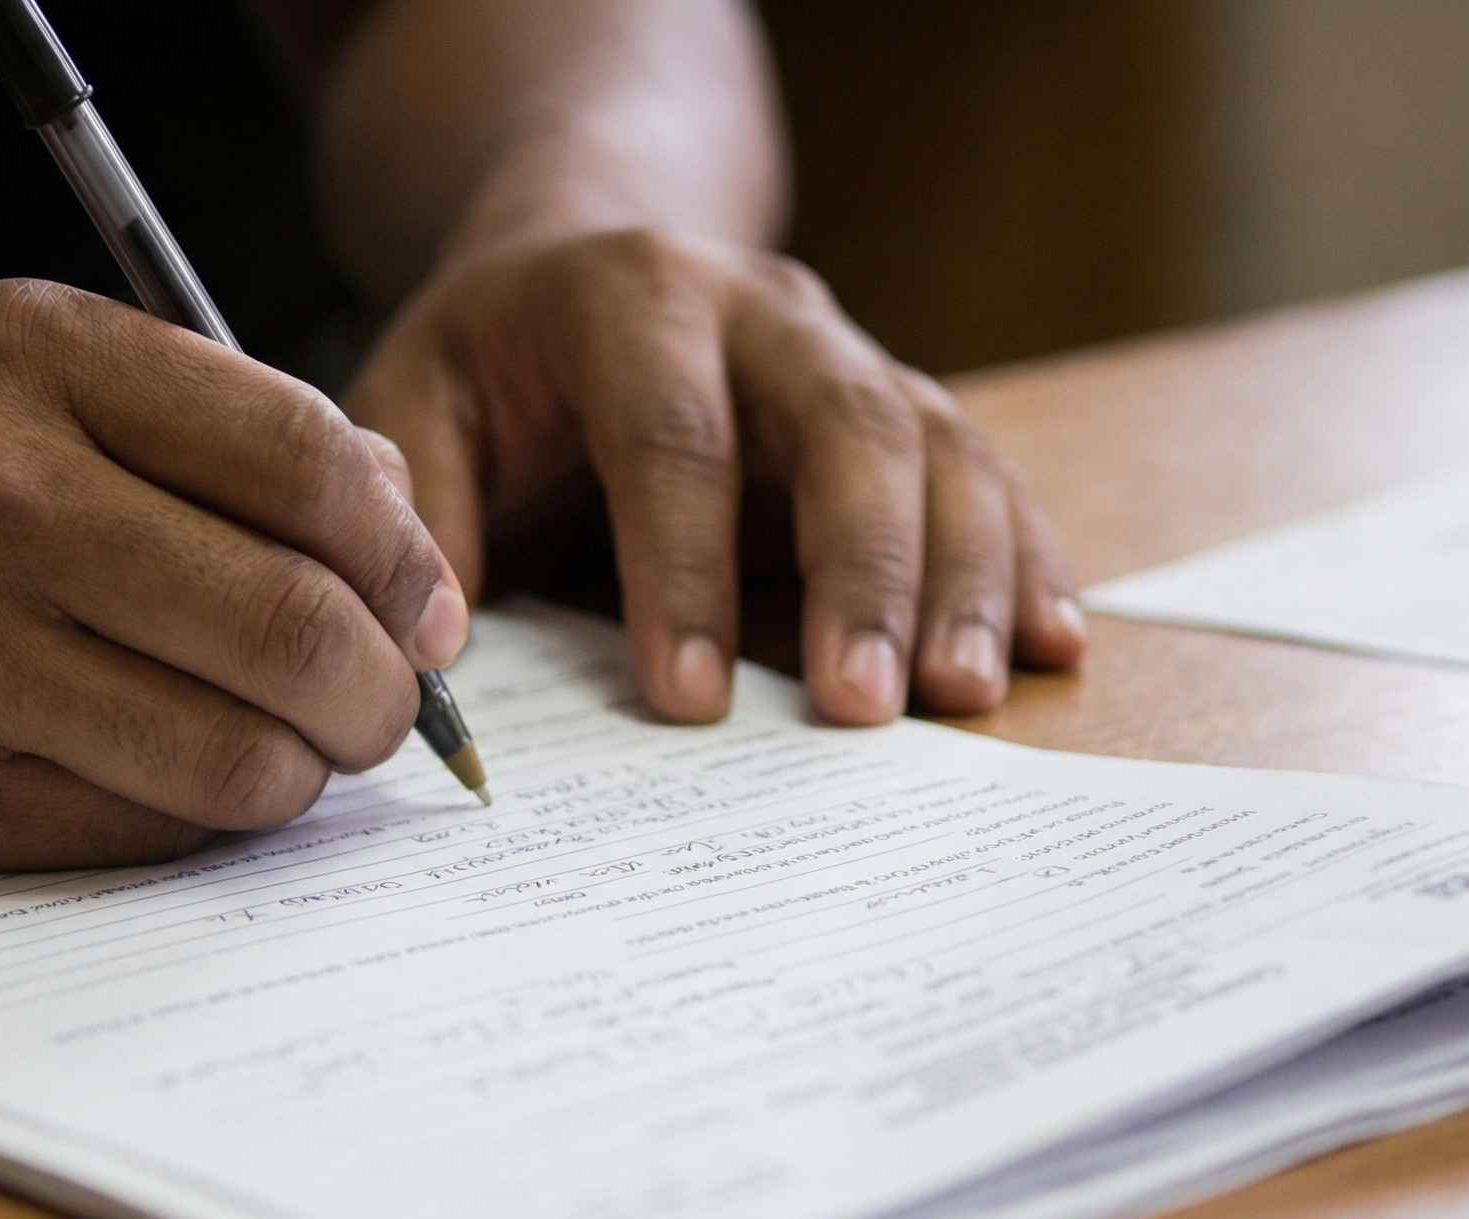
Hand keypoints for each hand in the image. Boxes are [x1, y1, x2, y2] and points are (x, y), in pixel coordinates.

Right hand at [0, 281, 466, 867]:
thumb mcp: (13, 369)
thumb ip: (207, 423)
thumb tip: (402, 523)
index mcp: (39, 358)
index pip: (315, 466)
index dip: (406, 559)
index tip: (419, 611)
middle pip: (301, 630)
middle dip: (382, 696)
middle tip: (377, 709)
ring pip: (239, 760)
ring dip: (300, 777)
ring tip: (281, 751)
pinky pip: (141, 833)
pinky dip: (195, 823)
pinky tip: (168, 778)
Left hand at [343, 229, 1085, 723]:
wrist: (589, 262)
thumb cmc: (496, 363)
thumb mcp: (416, 400)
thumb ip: (423, 507)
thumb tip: (438, 642)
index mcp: (633, 300)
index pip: (671, 434)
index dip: (685, 569)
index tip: (690, 698)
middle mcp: (765, 313)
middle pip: (846, 426)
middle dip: (863, 571)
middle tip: (862, 707)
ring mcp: (850, 356)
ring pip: (939, 448)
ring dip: (965, 576)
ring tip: (966, 696)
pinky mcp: (905, 408)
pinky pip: (985, 474)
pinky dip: (1026, 558)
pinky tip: (1053, 645)